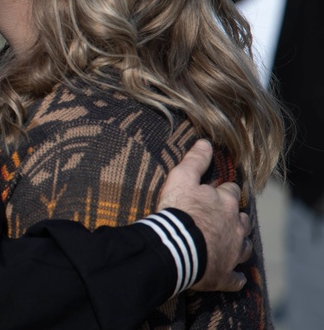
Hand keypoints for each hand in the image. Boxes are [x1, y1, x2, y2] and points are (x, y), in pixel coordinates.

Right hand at [157, 140, 251, 291]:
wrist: (176, 246)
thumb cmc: (178, 211)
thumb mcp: (182, 178)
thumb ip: (194, 160)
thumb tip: (205, 142)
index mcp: (226, 203)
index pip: (231, 192)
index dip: (223, 191)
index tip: (216, 192)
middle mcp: (235, 227)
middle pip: (243, 219)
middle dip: (236, 217)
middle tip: (224, 218)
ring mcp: (233, 252)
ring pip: (244, 246)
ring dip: (239, 244)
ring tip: (232, 244)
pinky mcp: (225, 274)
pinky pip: (236, 278)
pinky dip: (236, 277)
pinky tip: (236, 277)